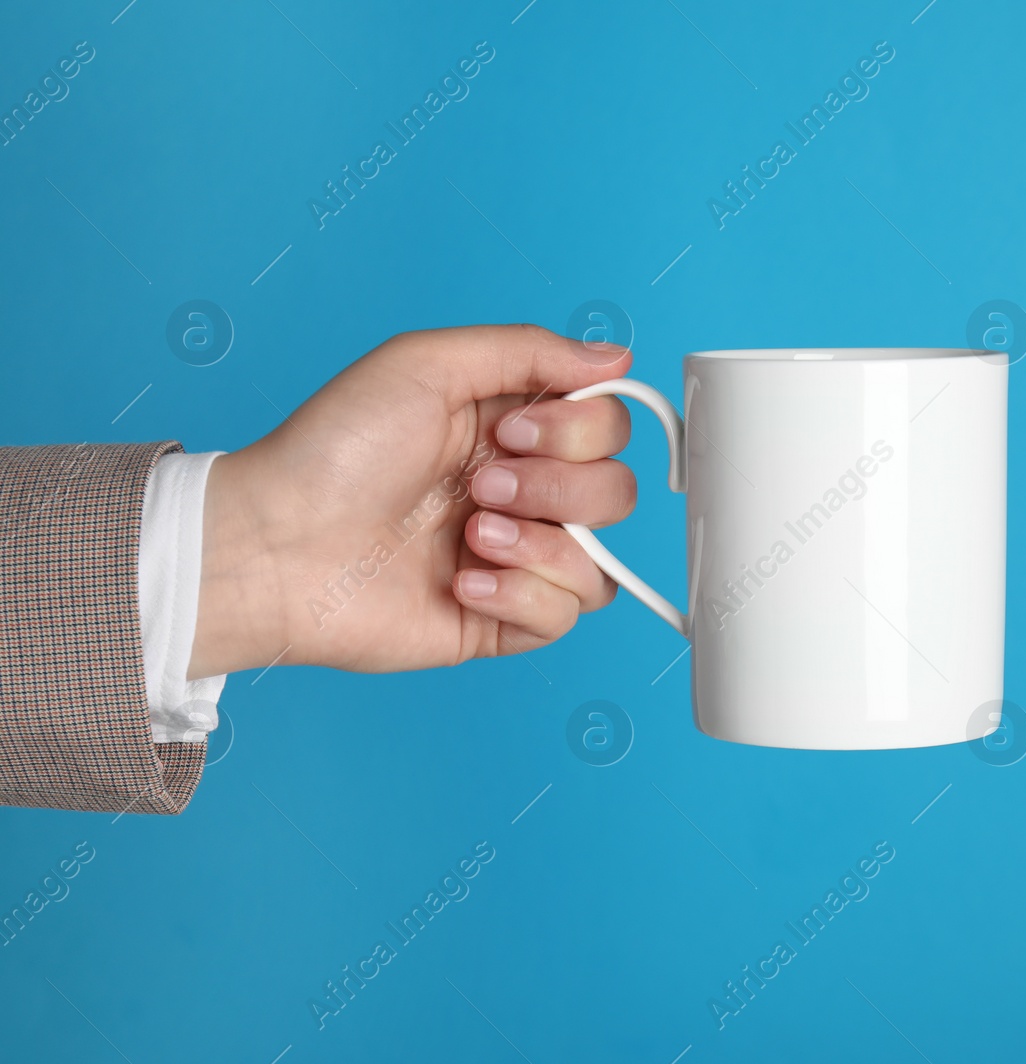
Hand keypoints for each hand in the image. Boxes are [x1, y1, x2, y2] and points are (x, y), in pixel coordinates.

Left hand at [188, 324, 635, 677]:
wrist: (276, 547)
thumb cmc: (333, 451)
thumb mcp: (426, 364)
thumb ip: (529, 350)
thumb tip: (618, 359)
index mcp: (512, 430)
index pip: (608, 427)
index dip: (577, 432)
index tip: (507, 434)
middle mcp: (523, 494)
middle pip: (616, 493)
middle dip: (556, 490)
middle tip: (479, 490)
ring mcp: (514, 560)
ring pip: (601, 561)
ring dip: (542, 546)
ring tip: (469, 540)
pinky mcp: (500, 620)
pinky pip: (566, 615)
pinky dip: (522, 597)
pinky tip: (463, 585)